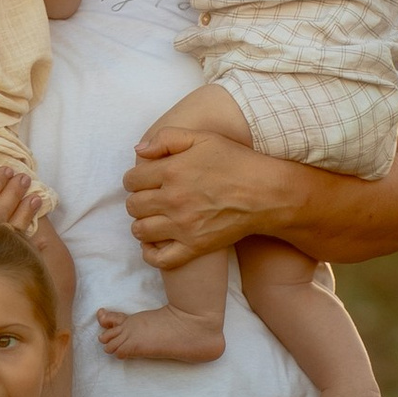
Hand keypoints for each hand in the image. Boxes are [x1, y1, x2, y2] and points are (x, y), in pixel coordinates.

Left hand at [124, 121, 270, 268]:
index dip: (135, 179)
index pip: (131, 180)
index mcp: (172, 171)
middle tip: (150, 198)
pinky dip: (151, 253)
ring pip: (140, 231)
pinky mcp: (194, 247)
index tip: (145, 180)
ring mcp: (183, 226)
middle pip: (133, 206)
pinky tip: (155, 243)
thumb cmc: (236, 162)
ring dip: (142, 224)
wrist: (266, 193)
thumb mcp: (203, 137)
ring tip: (154, 218)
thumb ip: (167, 138)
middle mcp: (173, 200)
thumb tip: (139, 150)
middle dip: (137, 200)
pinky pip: (159, 258)